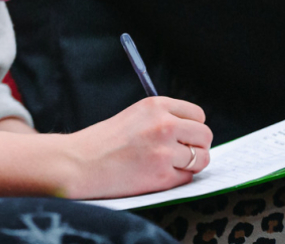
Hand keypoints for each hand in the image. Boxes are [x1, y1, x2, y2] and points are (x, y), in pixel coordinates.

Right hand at [61, 96, 212, 198]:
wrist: (79, 163)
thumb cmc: (103, 142)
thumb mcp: (135, 116)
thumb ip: (163, 119)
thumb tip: (192, 133)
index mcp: (156, 105)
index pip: (198, 115)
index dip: (192, 127)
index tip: (184, 136)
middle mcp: (164, 125)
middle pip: (205, 135)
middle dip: (197, 146)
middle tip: (180, 153)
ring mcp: (165, 151)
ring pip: (202, 159)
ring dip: (190, 165)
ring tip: (169, 165)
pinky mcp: (162, 176)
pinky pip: (188, 178)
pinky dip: (177, 179)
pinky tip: (157, 175)